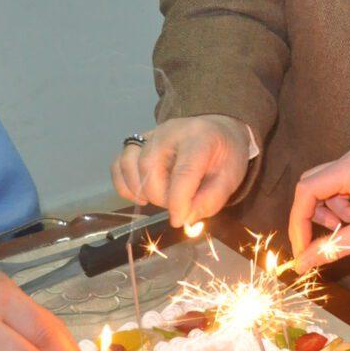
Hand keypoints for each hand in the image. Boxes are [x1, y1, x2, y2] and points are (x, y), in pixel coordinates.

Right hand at [113, 114, 252, 228]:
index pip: (183, 171)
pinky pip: (118, 163)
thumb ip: (211, 200)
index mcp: (199, 138)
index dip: (178, 201)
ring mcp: (151, 134)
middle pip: (150, 168)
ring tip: (159, 198)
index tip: (179, 221)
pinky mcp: (138, 142)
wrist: (217, 129)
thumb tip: (185, 219)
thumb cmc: (225, 155)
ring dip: (141, 190)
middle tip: (176, 205)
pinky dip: (123, 184)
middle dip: (160, 197)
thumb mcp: (230, 178)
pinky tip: (140, 195)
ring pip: (130, 164)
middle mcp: (170, 131)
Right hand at [287, 146, 349, 268]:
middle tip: (320, 244)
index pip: (307, 190)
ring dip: (330, 215)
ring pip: (322, 191)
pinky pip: (336, 191)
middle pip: (311, 187)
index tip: (301, 250)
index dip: (299, 222)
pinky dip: (341, 211)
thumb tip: (299, 265)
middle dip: (313, 218)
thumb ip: (330, 249)